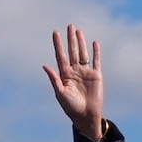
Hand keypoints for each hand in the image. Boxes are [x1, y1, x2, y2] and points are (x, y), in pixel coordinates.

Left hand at [42, 24, 103, 140]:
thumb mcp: (60, 93)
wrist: (86, 116)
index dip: (58, 44)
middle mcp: (74, 71)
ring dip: (81, 42)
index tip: (55, 33)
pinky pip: (96, 61)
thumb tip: (44, 65)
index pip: (60, 56)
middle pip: (72, 51)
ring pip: (83, 53)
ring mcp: (85, 72)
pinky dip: (96, 52)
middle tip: (69, 25)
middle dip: (70, 39)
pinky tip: (94, 42)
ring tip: (78, 31)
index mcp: (64, 75)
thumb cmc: (71, 107)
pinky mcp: (96, 75)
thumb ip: (54, 79)